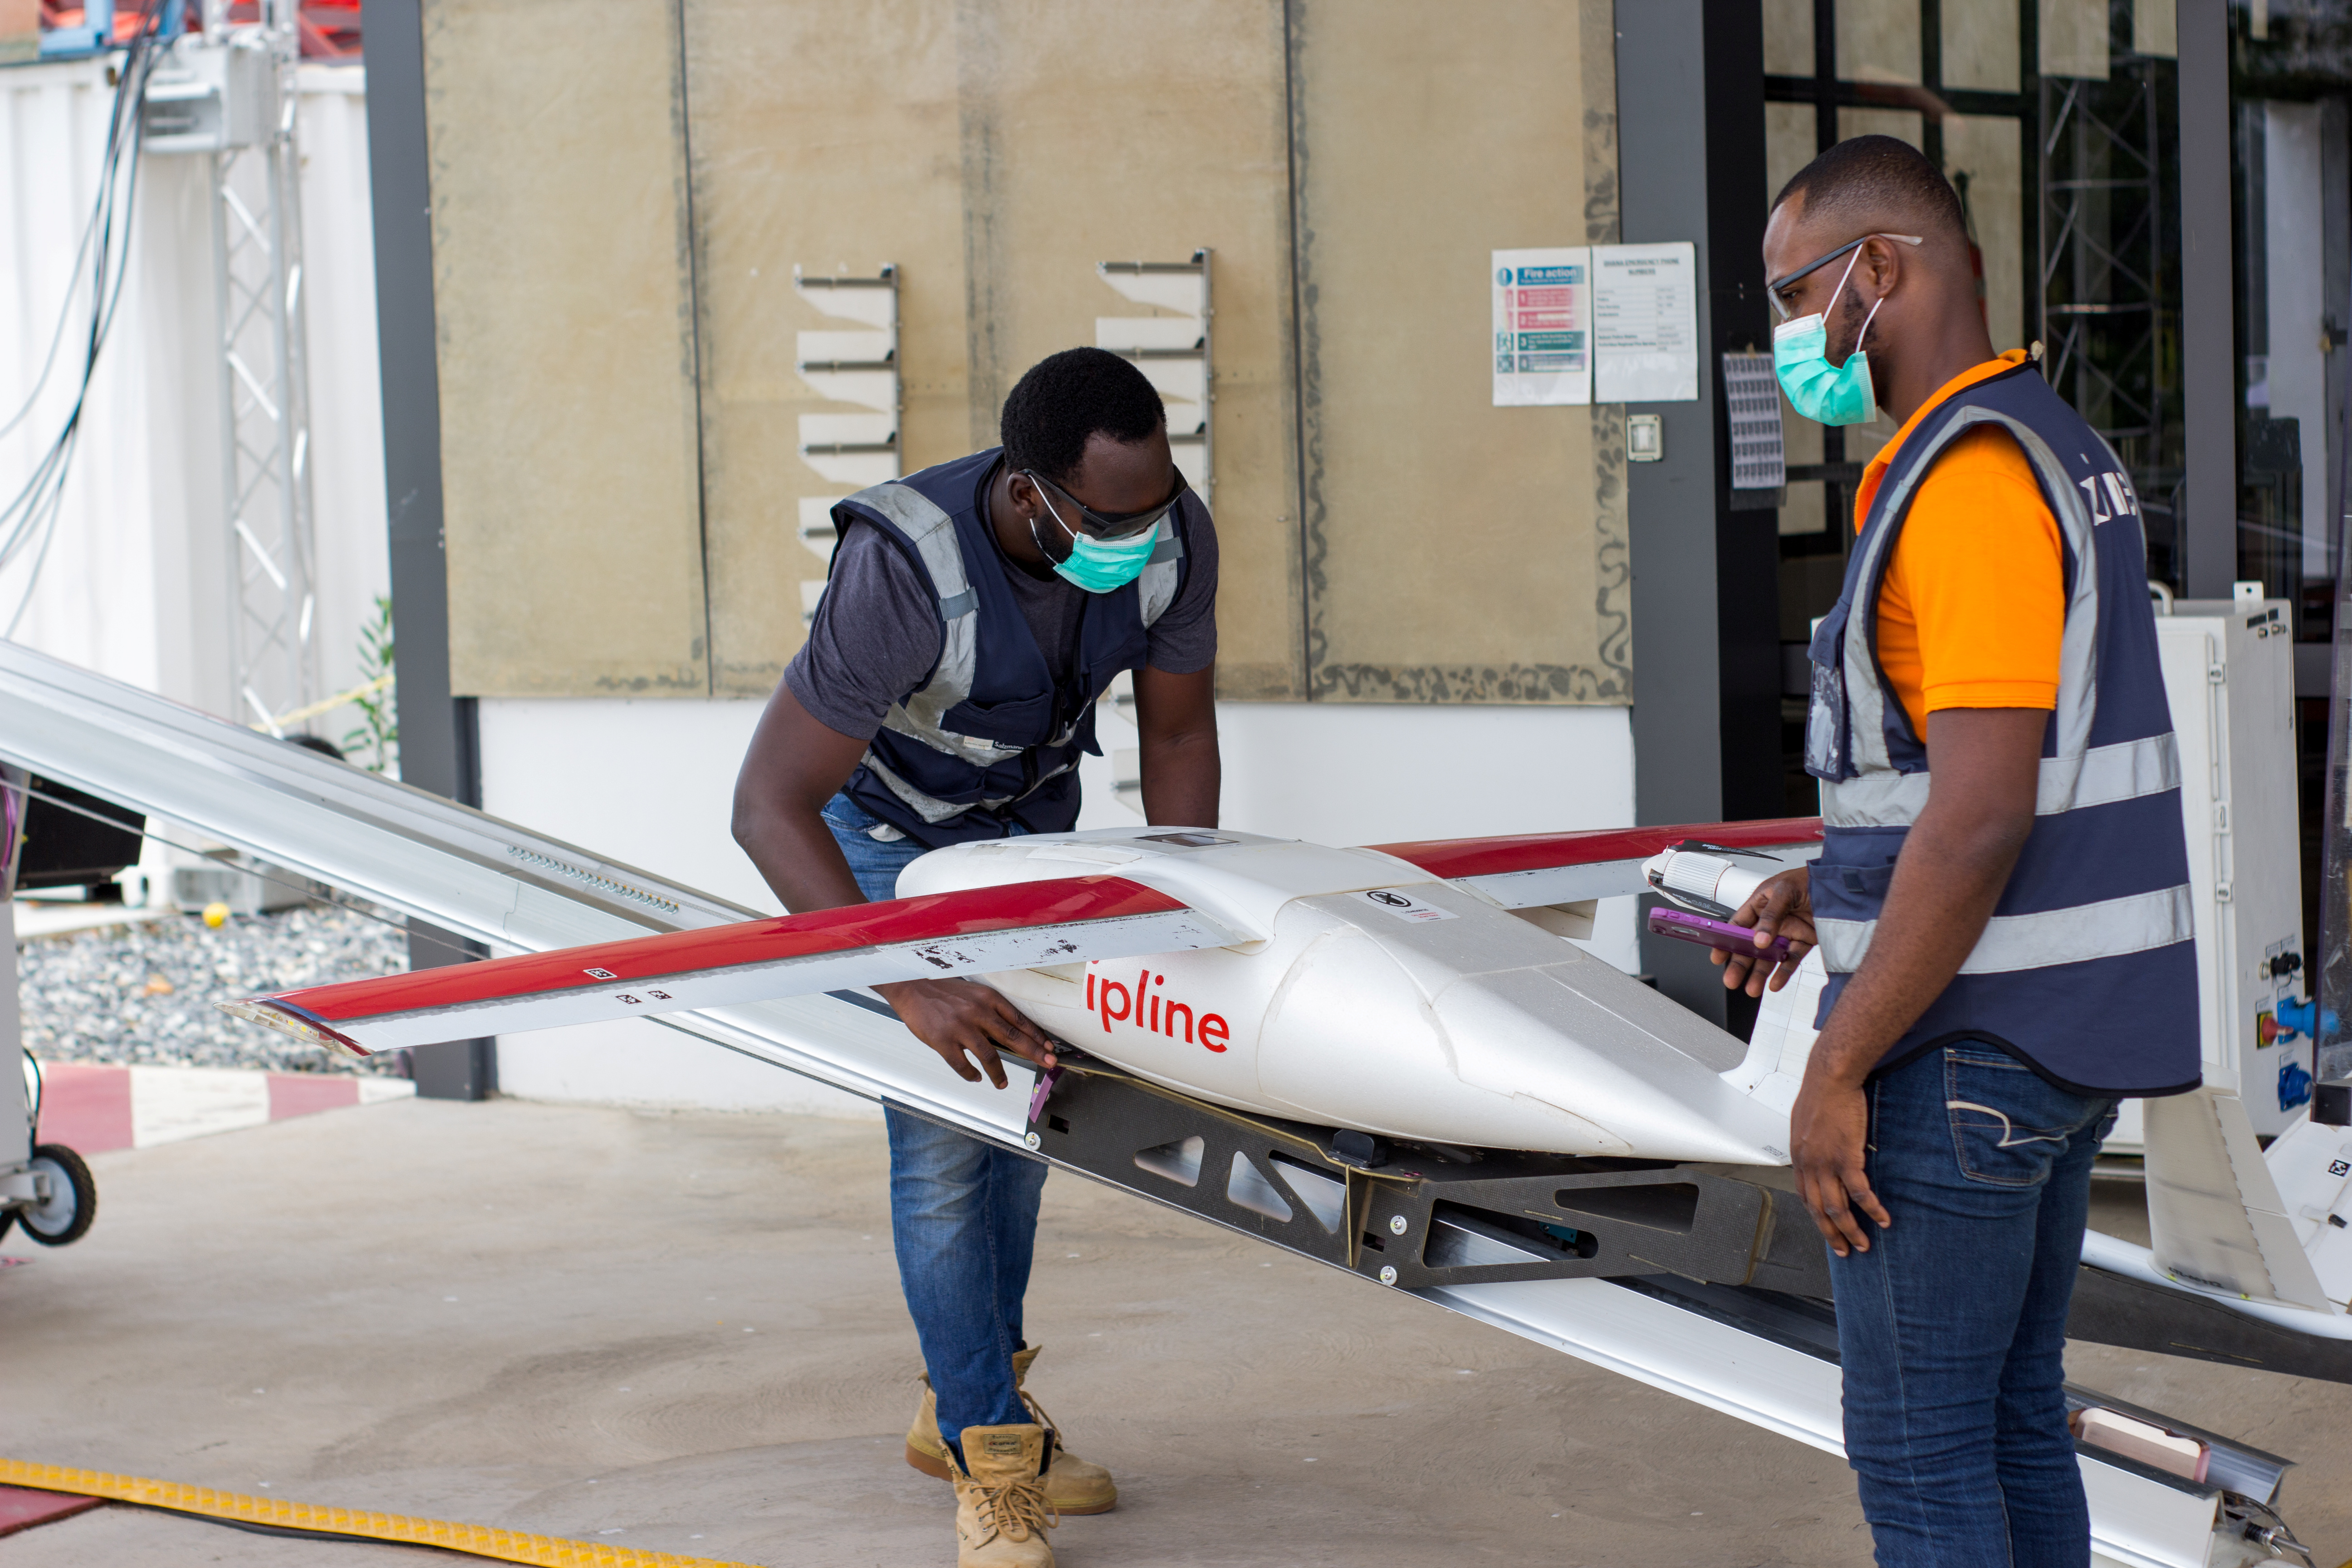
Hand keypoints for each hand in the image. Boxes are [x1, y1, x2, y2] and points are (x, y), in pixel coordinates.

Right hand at [874, 978, 1059, 1088]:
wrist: (911, 987)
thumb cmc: (943, 991)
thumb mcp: (972, 993)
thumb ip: (990, 1011)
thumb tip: (1011, 1034)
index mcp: (987, 998)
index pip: (1019, 1019)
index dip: (1037, 1036)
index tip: (1049, 1047)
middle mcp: (977, 1012)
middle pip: (1013, 1036)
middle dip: (1034, 1052)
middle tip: (1049, 1063)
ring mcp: (960, 1027)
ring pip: (989, 1056)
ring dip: (999, 1073)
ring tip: (1002, 1084)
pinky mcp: (943, 1041)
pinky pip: (962, 1065)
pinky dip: (971, 1074)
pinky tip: (975, 1078)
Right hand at [1713, 867, 1817, 996]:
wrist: (1843, 884)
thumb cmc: (1810, 878)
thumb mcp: (1785, 891)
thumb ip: (1771, 915)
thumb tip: (1760, 939)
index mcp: (1760, 903)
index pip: (1738, 926)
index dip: (1726, 942)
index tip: (1717, 957)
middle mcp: (1771, 920)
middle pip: (1751, 946)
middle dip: (1740, 964)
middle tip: (1732, 980)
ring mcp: (1787, 932)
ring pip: (1769, 957)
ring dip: (1760, 973)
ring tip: (1752, 989)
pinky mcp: (1804, 941)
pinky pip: (1791, 960)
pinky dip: (1783, 973)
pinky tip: (1775, 983)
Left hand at [1787, 1066, 1888, 1256]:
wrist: (1830, 1078)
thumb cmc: (1821, 1094)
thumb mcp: (1805, 1122)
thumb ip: (1810, 1142)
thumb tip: (1817, 1150)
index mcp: (1799, 1157)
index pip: (1804, 1196)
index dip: (1815, 1216)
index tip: (1826, 1229)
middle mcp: (1809, 1164)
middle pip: (1818, 1210)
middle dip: (1832, 1234)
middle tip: (1844, 1250)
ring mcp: (1826, 1163)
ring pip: (1837, 1208)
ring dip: (1851, 1230)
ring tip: (1864, 1244)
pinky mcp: (1847, 1157)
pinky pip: (1860, 1192)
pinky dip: (1872, 1209)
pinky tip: (1883, 1219)